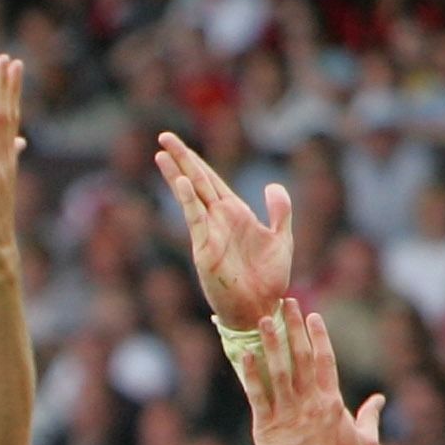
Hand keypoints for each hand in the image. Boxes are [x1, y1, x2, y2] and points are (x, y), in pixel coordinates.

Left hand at [0, 56, 26, 275]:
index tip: (14, 64)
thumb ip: (9, 158)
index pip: (12, 118)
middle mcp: (3, 165)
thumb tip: (20, 141)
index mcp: (7, 162)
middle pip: (4, 119)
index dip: (12, 91)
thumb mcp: (2, 185)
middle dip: (4, 88)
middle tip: (5, 58)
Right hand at [154, 132, 291, 331]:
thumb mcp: (282, 238)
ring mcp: (209, 233)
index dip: (196, 162)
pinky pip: (196, 219)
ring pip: (192, 195)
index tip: (180, 145)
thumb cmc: (270, 280)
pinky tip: (179, 181)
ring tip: (161, 153)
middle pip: (197, 181)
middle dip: (181, 158)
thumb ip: (279, 210)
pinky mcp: (205, 249)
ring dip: (177, 173)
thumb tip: (270, 186)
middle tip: (164, 136)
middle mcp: (219, 219)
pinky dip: (187, 200)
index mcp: (235, 214)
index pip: (212, 181)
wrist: (262, 308)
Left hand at [230, 301, 375, 444]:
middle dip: (293, 327)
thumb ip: (369, 418)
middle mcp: (310, 403)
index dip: (318, 336)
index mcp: (332, 403)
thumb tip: (378, 400)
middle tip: (285, 302)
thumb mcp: (365, 443)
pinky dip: (252, 374)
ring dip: (271, 342)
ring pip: (278, 370)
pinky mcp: (267, 429)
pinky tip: (245, 354)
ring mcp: (288, 414)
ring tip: (263, 319)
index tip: (312, 315)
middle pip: (301, 357)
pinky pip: (258, 396)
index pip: (325, 361)